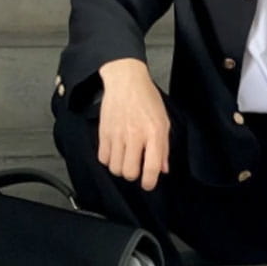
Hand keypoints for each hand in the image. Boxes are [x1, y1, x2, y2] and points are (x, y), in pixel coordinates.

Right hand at [97, 58, 169, 190]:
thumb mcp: (163, 121)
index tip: (148, 184)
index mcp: (154, 133)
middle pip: (129, 172)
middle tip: (136, 168)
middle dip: (133, 175)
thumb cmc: (147, 99)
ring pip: (114, 168)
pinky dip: (108, 160)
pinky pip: (102, 158)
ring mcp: (117, 134)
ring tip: (125, 160)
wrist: (126, 81)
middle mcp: (135, 136)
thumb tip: (162, 169)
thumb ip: (164, 148)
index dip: (149, 182)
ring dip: (120, 168)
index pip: (151, 167)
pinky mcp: (103, 132)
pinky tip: (115, 153)